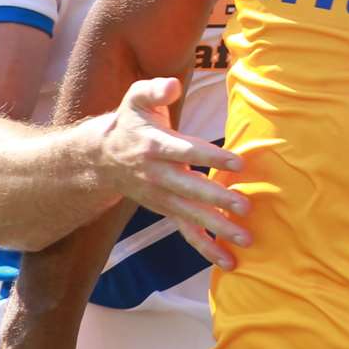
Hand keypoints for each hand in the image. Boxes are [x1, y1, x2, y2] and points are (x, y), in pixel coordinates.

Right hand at [102, 76, 251, 269]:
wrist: (103, 158)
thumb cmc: (130, 122)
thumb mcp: (136, 98)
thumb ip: (154, 90)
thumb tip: (170, 86)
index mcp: (154, 146)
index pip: (186, 152)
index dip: (210, 157)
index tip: (238, 163)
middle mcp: (158, 176)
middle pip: (190, 189)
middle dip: (217, 200)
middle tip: (245, 206)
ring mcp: (162, 197)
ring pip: (191, 216)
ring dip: (218, 229)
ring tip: (245, 240)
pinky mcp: (166, 210)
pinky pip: (187, 232)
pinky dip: (206, 248)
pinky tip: (228, 261)